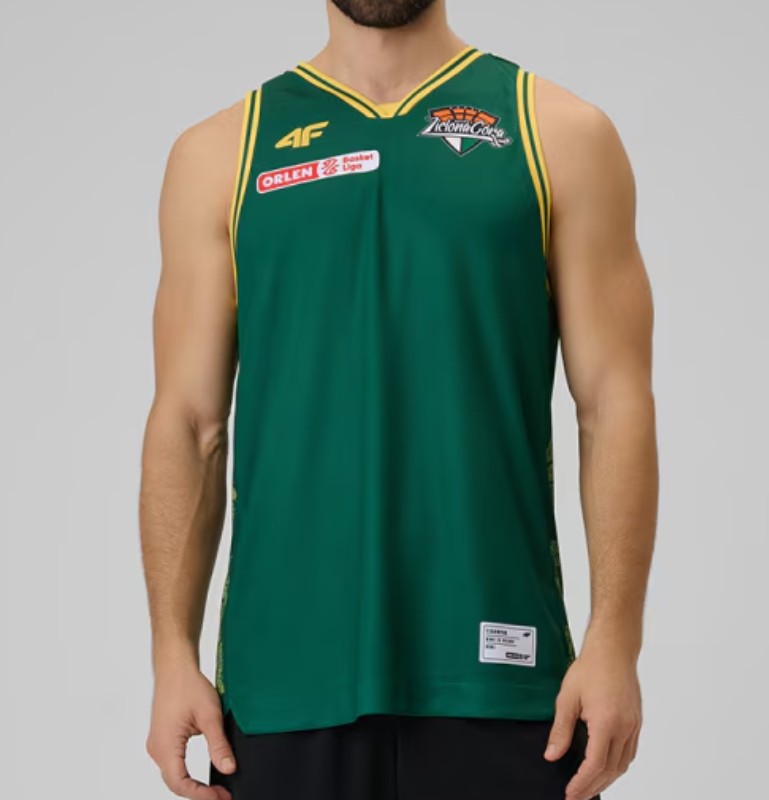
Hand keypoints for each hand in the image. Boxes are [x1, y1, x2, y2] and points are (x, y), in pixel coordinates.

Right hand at [146, 662, 235, 799]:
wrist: (175, 667)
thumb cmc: (189, 686)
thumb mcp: (210, 716)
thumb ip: (218, 745)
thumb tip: (228, 769)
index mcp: (165, 745)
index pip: (181, 784)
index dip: (201, 795)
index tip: (220, 798)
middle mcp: (156, 748)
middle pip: (175, 783)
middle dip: (199, 794)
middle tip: (222, 796)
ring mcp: (157, 744)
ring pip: (173, 776)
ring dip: (193, 786)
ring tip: (215, 790)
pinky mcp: (162, 739)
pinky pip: (172, 765)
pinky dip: (186, 775)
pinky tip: (202, 777)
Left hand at [543, 630, 641, 799]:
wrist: (613, 650)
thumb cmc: (590, 667)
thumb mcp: (567, 697)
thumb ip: (560, 729)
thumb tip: (552, 755)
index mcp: (606, 723)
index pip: (595, 764)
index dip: (582, 783)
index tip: (570, 793)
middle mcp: (624, 728)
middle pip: (611, 770)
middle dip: (593, 787)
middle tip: (576, 797)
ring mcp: (633, 725)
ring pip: (623, 764)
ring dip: (606, 779)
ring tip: (589, 787)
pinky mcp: (636, 721)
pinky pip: (630, 752)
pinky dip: (617, 766)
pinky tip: (606, 768)